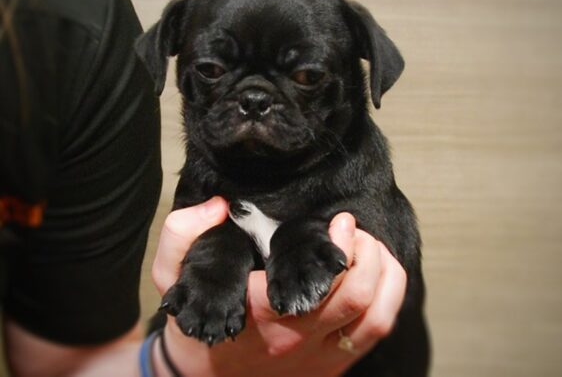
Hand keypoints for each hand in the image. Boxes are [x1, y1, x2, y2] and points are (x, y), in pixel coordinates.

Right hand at [152, 197, 406, 376]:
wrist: (202, 375)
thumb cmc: (194, 318)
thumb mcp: (170, 274)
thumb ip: (182, 234)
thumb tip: (218, 205)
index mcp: (258, 312)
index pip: (311, 284)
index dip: (337, 247)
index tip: (338, 221)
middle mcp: (293, 338)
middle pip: (353, 297)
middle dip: (366, 252)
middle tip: (354, 230)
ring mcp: (317, 357)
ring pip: (374, 318)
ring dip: (384, 275)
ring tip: (370, 248)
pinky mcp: (332, 365)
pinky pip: (374, 334)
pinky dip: (388, 299)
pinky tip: (378, 274)